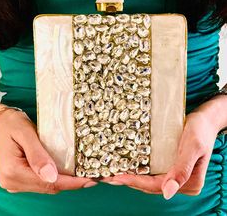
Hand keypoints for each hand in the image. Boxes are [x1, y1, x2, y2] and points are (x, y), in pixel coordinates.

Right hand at [0, 108, 96, 193]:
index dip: (70, 183)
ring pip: (47, 187)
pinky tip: (69, 173)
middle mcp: (13, 182)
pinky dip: (58, 179)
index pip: (48, 183)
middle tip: (92, 177)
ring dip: (66, 182)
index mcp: (14, 172)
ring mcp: (16, 182)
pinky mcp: (21, 178)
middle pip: (49, 187)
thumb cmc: (12, 125)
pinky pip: (43, 182)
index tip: (89, 180)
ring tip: (84, 175)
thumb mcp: (26, 135)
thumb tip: (52, 176)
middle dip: (72, 184)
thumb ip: (38, 155)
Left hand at [101, 111, 218, 198]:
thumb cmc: (200, 131)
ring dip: (131, 177)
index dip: (135, 182)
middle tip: (108, 177)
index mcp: (188, 183)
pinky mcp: (171, 166)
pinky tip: (127, 166)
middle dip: (128, 181)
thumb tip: (167, 194)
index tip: (116, 177)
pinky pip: (152, 172)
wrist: (205, 120)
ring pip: (150, 180)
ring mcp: (175, 175)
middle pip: (150, 185)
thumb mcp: (192, 148)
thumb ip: (182, 170)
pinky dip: (139, 171)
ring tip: (113, 173)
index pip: (156, 186)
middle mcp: (181, 182)